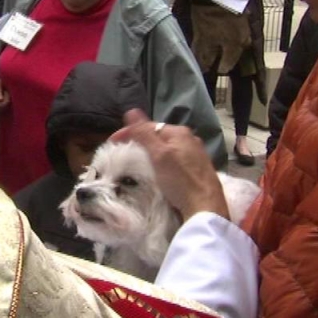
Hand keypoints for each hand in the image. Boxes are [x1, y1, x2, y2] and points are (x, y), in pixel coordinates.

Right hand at [111, 109, 228, 220]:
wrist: (205, 206)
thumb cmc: (180, 179)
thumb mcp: (159, 155)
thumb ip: (144, 133)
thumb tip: (131, 111)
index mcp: (179, 132)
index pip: (148, 126)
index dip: (128, 132)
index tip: (112, 143)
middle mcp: (190, 139)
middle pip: (158, 136)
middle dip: (140, 141)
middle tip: (124, 152)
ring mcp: (195, 154)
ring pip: (166, 148)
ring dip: (151, 153)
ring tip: (137, 162)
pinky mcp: (198, 169)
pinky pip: (174, 160)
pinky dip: (162, 162)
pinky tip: (158, 171)